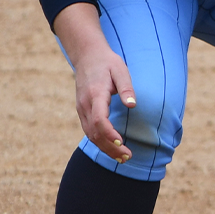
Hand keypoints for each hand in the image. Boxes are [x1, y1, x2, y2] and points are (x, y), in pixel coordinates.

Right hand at [53, 3, 134, 162]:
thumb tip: (133, 106)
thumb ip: (126, 88)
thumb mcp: (120, 70)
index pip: (99, 120)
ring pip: (90, 135)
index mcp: (95, 94)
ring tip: (122, 157)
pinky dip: (100, 142)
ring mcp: (81, 109)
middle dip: (110, 148)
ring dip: (105, 148)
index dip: (109, 134)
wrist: (87, 55)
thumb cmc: (107, 62)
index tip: (121, 142)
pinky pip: (89, 131)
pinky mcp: (82, 111)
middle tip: (127, 157)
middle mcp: (85, 104)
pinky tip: (112, 148)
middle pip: (94, 133)